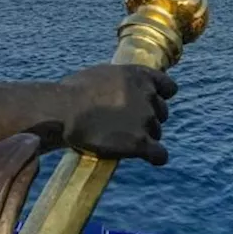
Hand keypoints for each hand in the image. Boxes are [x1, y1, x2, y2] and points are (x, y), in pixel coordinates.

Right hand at [59, 64, 175, 164]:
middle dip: (148, 119)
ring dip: (145, 137)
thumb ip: (120, 82)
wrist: (64, 111)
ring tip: (122, 140)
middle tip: (127, 126)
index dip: (160, 97)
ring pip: (157, 133)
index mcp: (139, 75)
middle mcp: (147, 95)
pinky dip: (155, 157)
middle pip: (162, 112)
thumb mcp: (101, 75)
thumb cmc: (72, 93)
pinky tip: (147, 158)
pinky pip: (160, 154)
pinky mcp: (140, 142)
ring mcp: (146, 119)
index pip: (169, 87)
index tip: (150, 104)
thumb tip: (119, 90)